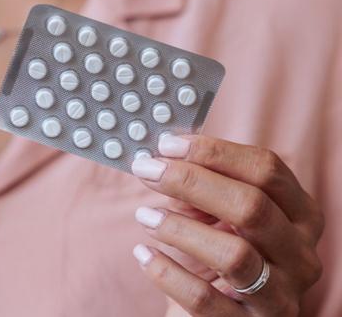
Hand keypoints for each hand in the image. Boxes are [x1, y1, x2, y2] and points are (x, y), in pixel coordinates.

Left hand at [129, 134, 323, 315]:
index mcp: (300, 216)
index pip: (267, 170)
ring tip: (144, 216)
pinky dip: (167, 273)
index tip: (167, 145)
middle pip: (252, 205)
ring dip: (179, 228)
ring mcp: (280, 296)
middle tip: (148, 171)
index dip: (214, 152)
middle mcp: (300, 256)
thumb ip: (204, 192)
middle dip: (192, 182)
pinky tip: (144, 254)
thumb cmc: (219, 256)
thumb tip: (164, 163)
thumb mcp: (222, 219)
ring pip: (234, 254)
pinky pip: (204, 299)